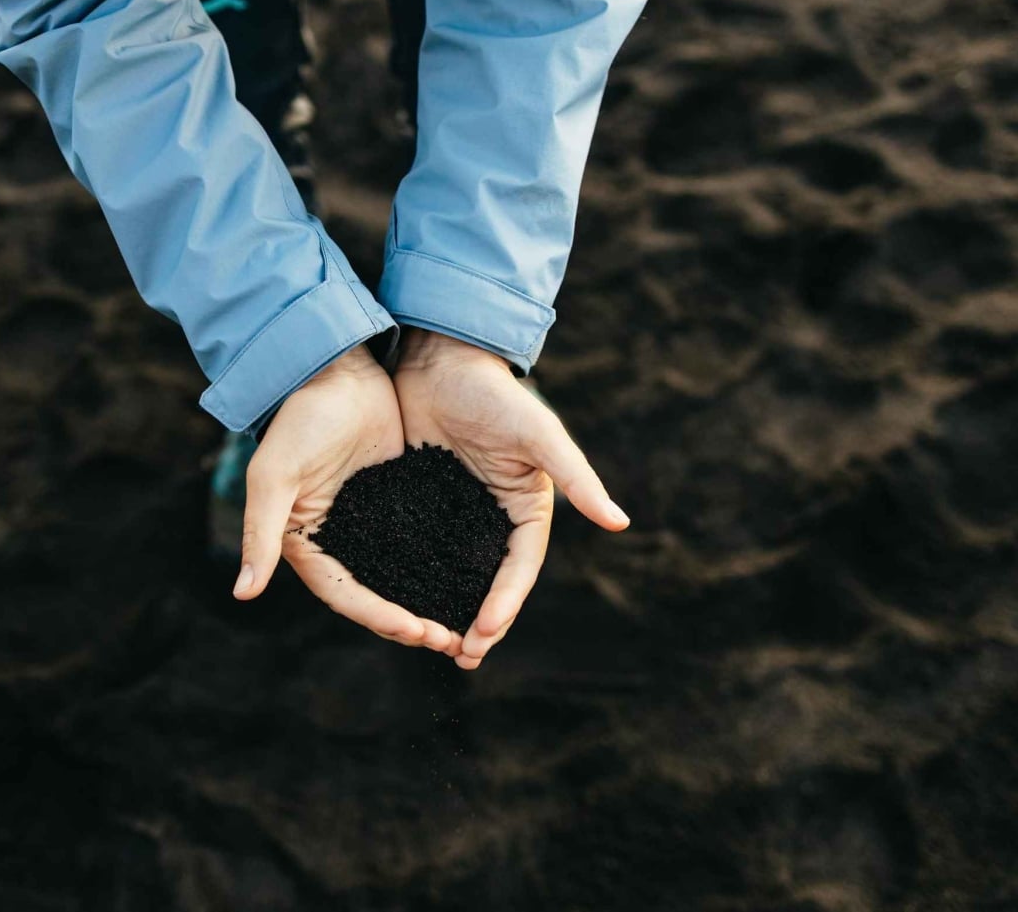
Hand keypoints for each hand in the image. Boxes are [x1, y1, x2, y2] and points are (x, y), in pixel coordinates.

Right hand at [233, 344, 461, 655]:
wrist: (335, 367)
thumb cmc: (297, 420)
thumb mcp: (274, 477)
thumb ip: (260, 533)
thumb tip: (241, 594)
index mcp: (308, 544)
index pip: (347, 594)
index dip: (381, 617)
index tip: (418, 631)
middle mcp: (342, 541)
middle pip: (380, 595)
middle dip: (413, 622)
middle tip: (452, 641)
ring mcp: (374, 522)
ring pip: (407, 574)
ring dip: (433, 600)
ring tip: (468, 626)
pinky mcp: (403, 499)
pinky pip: (427, 540)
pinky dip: (447, 563)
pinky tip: (477, 578)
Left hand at [394, 329, 629, 668]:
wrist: (439, 358)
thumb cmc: (495, 393)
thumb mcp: (538, 435)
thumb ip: (577, 478)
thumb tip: (619, 522)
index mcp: (527, 507)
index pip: (519, 566)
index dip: (506, 602)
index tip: (484, 632)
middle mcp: (494, 517)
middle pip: (489, 580)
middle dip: (480, 622)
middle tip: (463, 658)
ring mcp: (456, 513)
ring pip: (454, 573)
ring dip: (448, 610)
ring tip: (437, 647)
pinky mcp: (421, 504)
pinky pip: (418, 550)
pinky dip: (414, 580)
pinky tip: (398, 604)